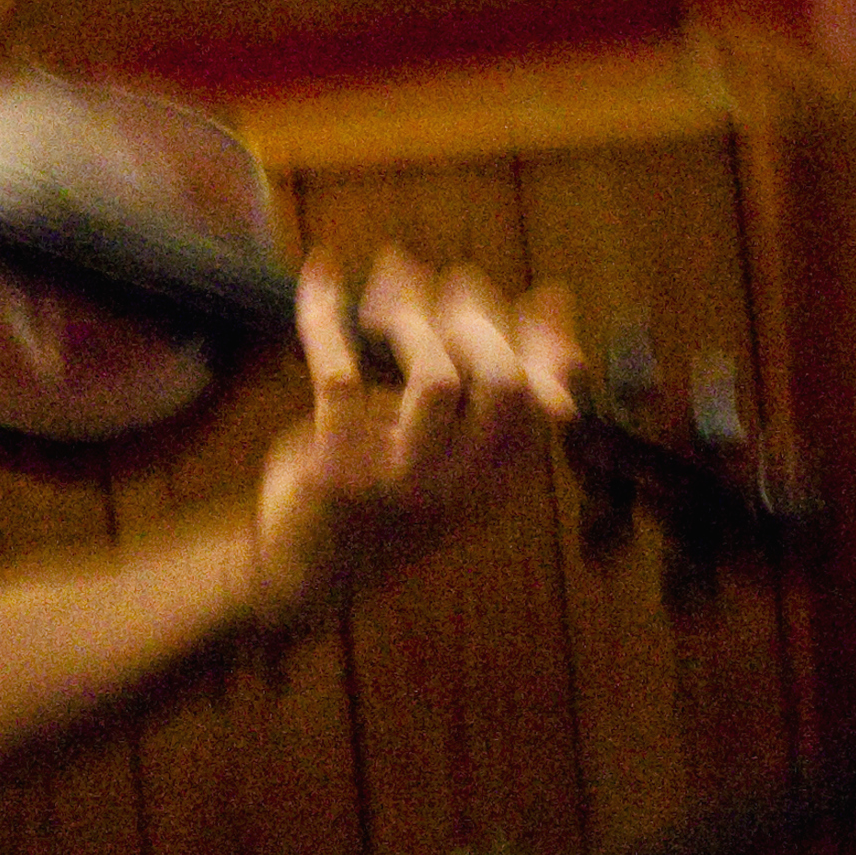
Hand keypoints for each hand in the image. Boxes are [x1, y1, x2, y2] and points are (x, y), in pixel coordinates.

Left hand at [250, 251, 579, 624]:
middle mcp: (458, 488)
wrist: (301, 577)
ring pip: (436, 379)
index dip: (547, 344)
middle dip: (482, 321)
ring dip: (416, 320)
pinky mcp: (337, 471)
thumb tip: (554, 299)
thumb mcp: (456, 457)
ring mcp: (399, 483)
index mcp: (495, 485)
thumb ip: (493, 395)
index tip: (536, 297)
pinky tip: (322, 277)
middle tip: (454, 286)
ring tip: (391, 289)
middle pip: (504, 386)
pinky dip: (326, 318)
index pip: (545, 404)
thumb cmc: (386, 499)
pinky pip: (340, 375)